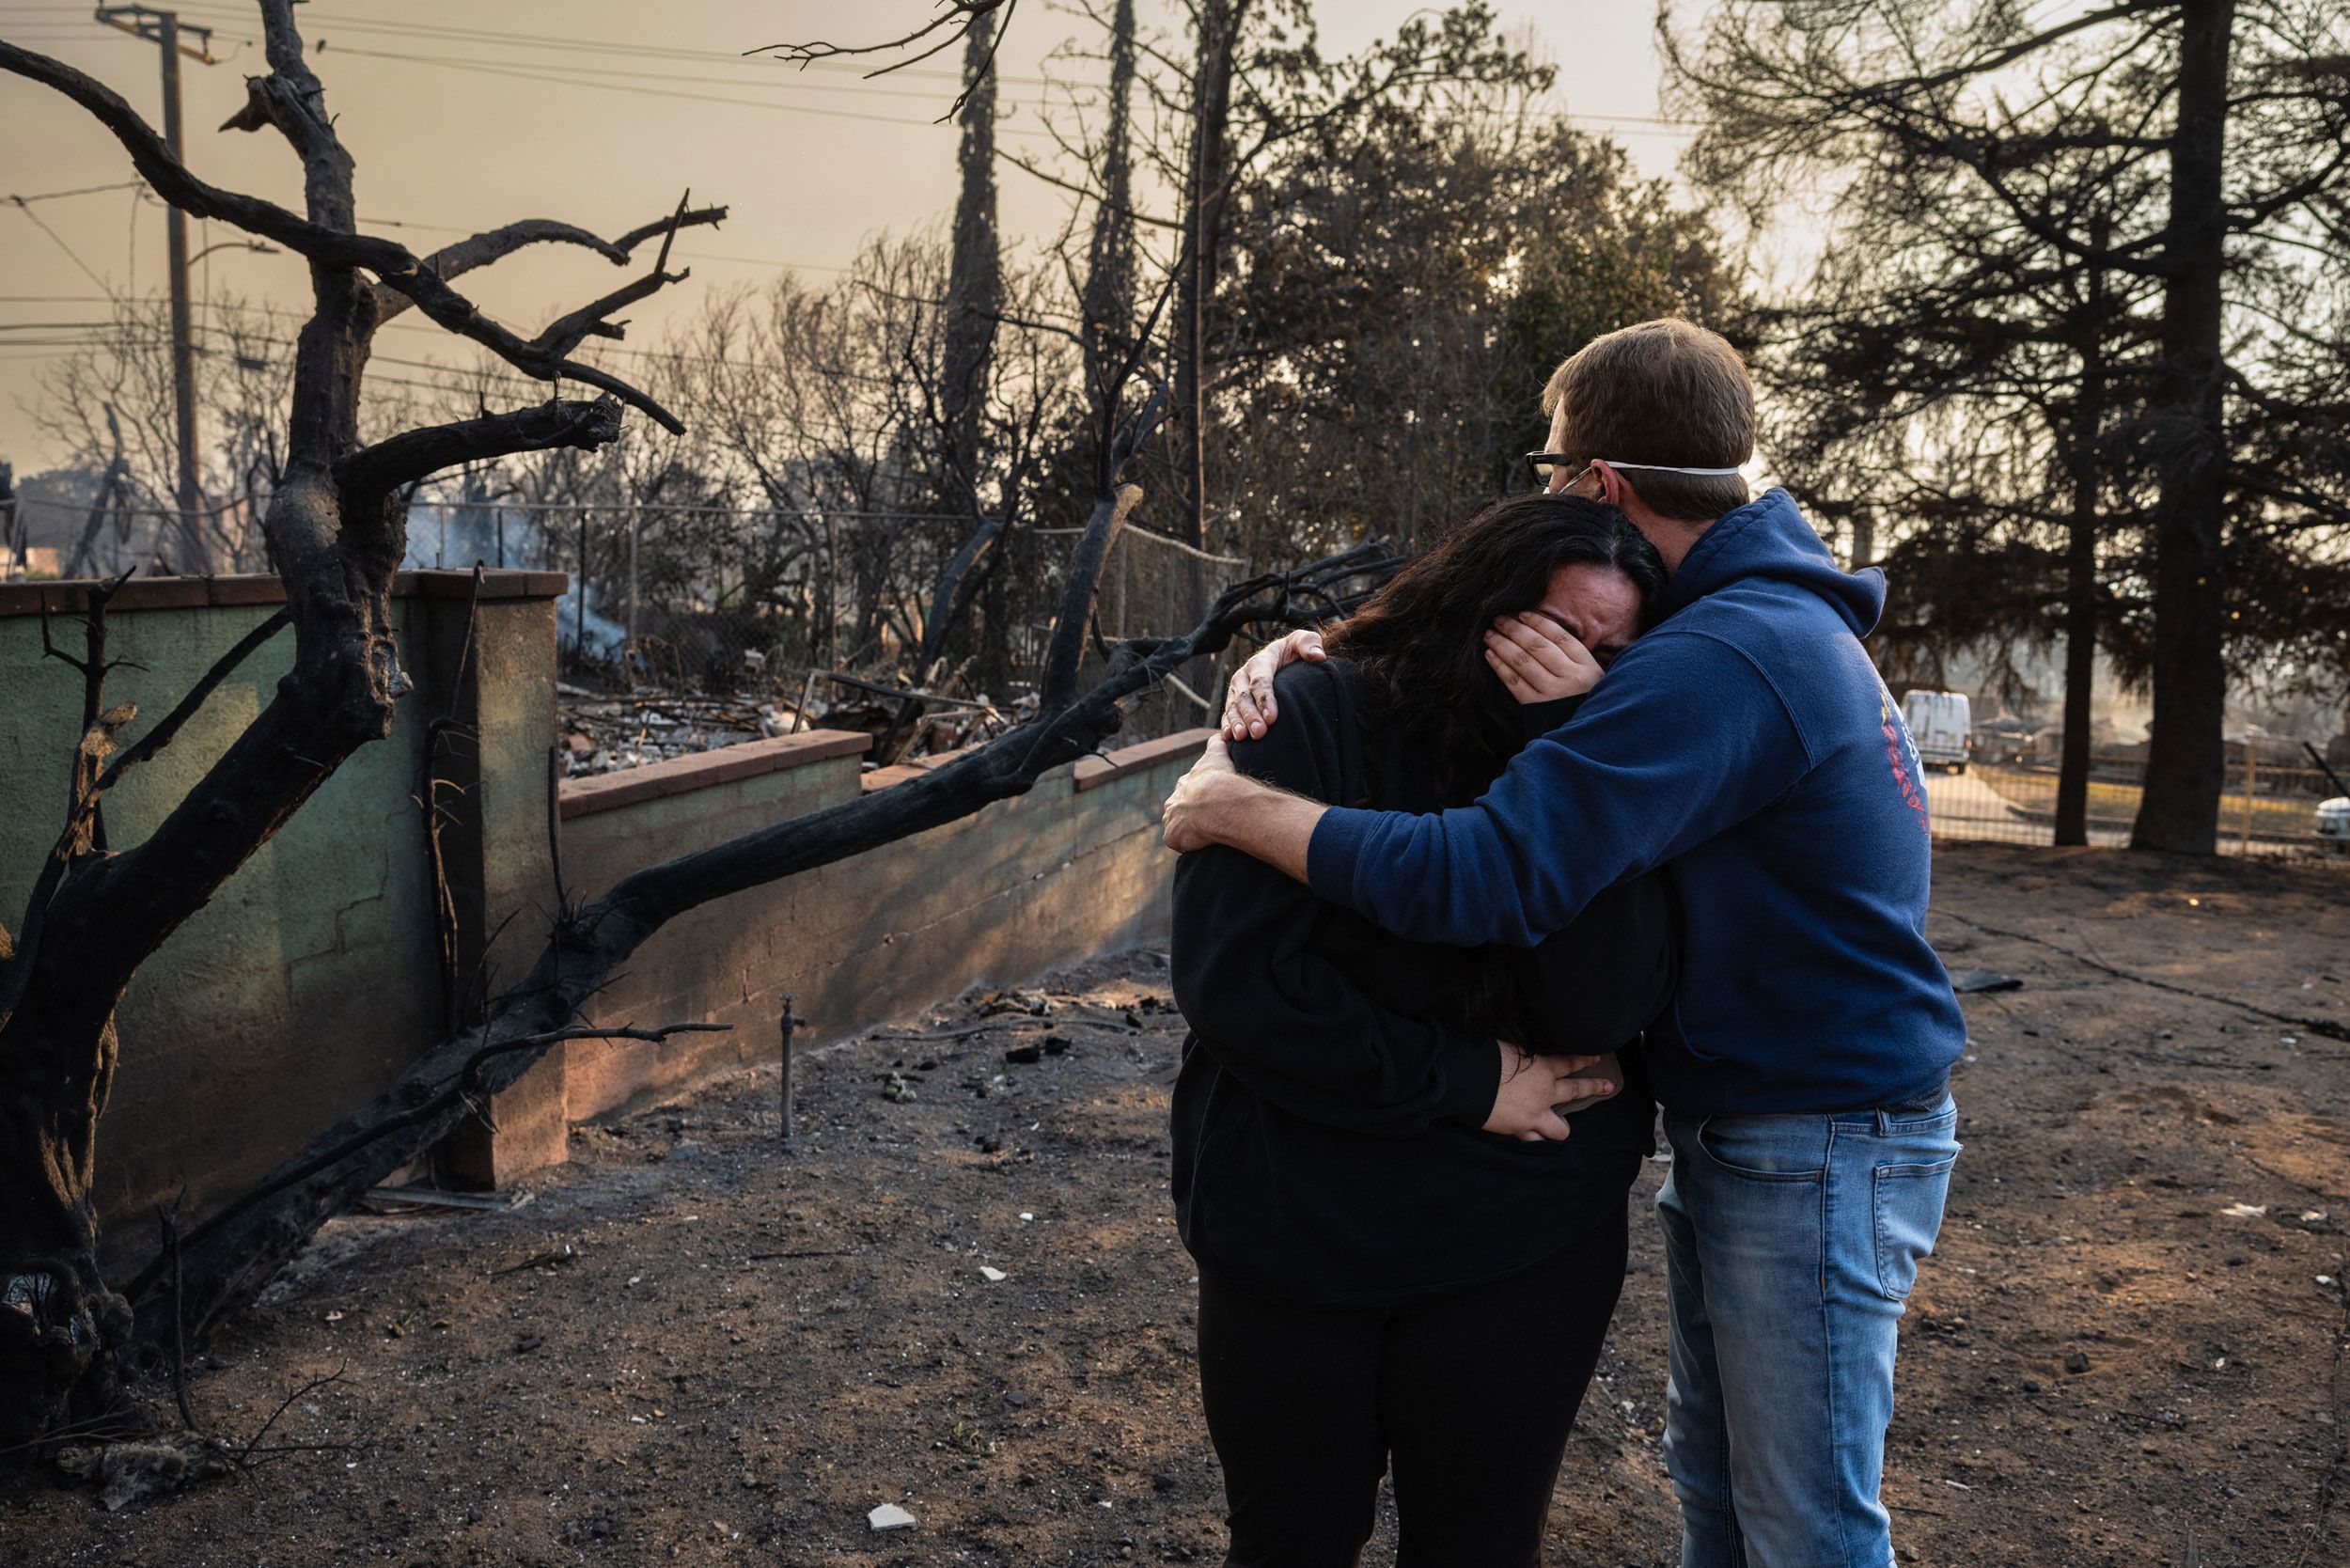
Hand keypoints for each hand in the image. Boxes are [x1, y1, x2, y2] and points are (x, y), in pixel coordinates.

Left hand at [1161, 731, 1241, 852]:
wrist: (1218, 800)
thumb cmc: (1220, 778)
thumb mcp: (1217, 754)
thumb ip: (1216, 743)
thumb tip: (1219, 734)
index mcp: (1184, 784)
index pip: (1188, 790)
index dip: (1199, 796)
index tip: (1210, 800)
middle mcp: (1173, 802)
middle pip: (1178, 809)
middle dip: (1189, 813)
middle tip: (1207, 819)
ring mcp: (1171, 820)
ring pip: (1177, 827)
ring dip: (1187, 830)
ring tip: (1205, 833)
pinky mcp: (1172, 836)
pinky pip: (1178, 842)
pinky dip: (1188, 844)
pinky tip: (1201, 843)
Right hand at [1223, 629, 1325, 739]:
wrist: (1280, 660)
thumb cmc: (1293, 652)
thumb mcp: (1301, 642)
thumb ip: (1309, 643)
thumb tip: (1318, 656)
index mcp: (1260, 662)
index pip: (1260, 680)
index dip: (1265, 699)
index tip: (1273, 718)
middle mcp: (1243, 676)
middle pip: (1243, 697)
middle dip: (1250, 716)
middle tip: (1259, 733)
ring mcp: (1236, 691)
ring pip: (1232, 707)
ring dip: (1237, 723)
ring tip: (1243, 738)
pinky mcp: (1233, 704)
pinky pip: (1226, 715)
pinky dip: (1227, 726)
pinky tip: (1229, 738)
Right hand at [1483, 1043, 1612, 1141]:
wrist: (1466, 1079)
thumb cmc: (1483, 1058)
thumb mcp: (1510, 1049)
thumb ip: (1525, 1055)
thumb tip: (1528, 1054)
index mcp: (1541, 1068)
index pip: (1569, 1062)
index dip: (1583, 1060)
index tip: (1596, 1058)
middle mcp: (1543, 1092)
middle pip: (1575, 1091)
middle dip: (1593, 1087)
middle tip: (1607, 1087)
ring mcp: (1533, 1115)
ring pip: (1560, 1128)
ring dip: (1559, 1127)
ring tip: (1558, 1127)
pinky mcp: (1518, 1130)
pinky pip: (1533, 1141)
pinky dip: (1532, 1140)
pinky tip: (1532, 1140)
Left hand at [1484, 613, 1602, 703]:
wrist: (1585, 736)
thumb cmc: (1586, 701)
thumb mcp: (1594, 677)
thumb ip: (1574, 657)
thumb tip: (1543, 630)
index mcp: (1587, 666)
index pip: (1559, 636)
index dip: (1538, 622)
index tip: (1521, 613)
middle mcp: (1570, 677)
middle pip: (1537, 645)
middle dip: (1514, 629)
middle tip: (1498, 619)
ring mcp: (1552, 693)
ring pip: (1522, 661)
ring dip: (1502, 644)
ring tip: (1489, 634)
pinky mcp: (1536, 707)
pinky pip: (1513, 682)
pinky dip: (1500, 666)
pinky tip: (1490, 655)